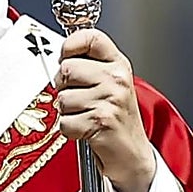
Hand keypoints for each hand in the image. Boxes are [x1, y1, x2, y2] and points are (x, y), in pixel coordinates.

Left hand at [55, 29, 156, 191]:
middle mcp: (116, 78)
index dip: (70, 44)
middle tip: (77, 97)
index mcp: (118, 64)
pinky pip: (65, 122)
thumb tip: (60, 56)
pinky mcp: (100, 121)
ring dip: (67, 112)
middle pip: (67, 68)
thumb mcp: (111, 83)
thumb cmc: (117, 118)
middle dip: (64, 86)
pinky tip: (85, 130)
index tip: (65, 56)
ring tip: (85, 115)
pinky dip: (70, 130)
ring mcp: (110, 99)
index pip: (91, 37)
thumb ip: (91, 65)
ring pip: (63, 98)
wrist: (132, 153)